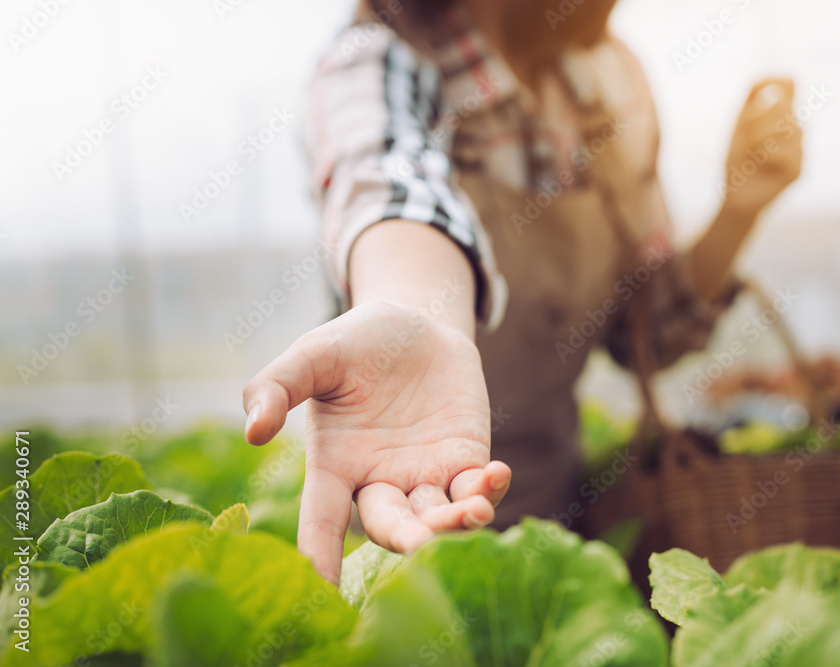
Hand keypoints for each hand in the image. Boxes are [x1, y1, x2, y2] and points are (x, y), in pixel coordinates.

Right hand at [242, 302, 510, 584]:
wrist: (416, 322)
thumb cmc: (355, 343)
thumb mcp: (312, 355)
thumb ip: (276, 387)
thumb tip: (252, 431)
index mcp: (335, 467)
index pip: (322, 521)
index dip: (319, 555)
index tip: (320, 589)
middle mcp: (380, 483)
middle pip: (391, 527)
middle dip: (406, 538)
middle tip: (420, 544)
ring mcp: (425, 476)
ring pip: (438, 517)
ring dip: (455, 522)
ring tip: (473, 510)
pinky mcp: (466, 460)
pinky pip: (477, 490)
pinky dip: (488, 490)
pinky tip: (496, 474)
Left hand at [721, 78, 802, 216]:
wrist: (736, 197)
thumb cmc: (737, 161)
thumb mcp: (738, 127)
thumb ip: (751, 102)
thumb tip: (767, 84)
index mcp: (779, 116)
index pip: (788, 84)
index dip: (776, 82)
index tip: (760, 95)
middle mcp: (794, 129)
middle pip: (783, 105)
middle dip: (756, 119)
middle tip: (743, 138)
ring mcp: (799, 149)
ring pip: (787, 128)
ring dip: (759, 139)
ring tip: (750, 154)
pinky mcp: (798, 169)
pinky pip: (785, 153)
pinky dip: (766, 157)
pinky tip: (760, 166)